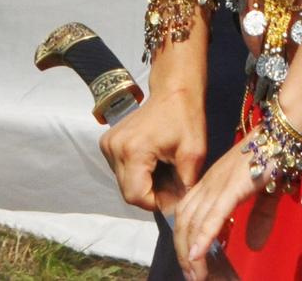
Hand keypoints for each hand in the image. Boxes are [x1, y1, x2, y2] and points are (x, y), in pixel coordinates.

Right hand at [101, 83, 205, 216]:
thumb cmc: (186, 118)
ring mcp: (108, 145)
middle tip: (173, 183)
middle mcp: (114, 148)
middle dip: (151, 193)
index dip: (156, 202)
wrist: (174, 91)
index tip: (173, 196)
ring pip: (124, 182)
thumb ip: (184, 185)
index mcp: (133, 151)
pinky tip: (154, 161)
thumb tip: (177, 210)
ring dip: (144, 183)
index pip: (136, 196)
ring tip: (165, 169)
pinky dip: (137, 172)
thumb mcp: (194, 154)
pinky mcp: (107, 142)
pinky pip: (121, 170)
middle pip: (128, 191)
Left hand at [172, 132, 268, 280]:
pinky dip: (202, 237)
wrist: (287, 129)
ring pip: (193, 223)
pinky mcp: (232, 187)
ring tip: (195, 275)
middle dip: (184, 252)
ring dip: (190, 252)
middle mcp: (209, 183)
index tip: (190, 262)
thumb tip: (254, 246)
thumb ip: (259, 218)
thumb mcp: (267, 192)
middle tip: (192, 276)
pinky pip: (213, 215)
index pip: (187, 214)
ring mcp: (218, 184)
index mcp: (213, 182)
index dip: (185, 240)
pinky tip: (197, 256)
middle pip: (184, 222)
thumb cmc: (278, 154)